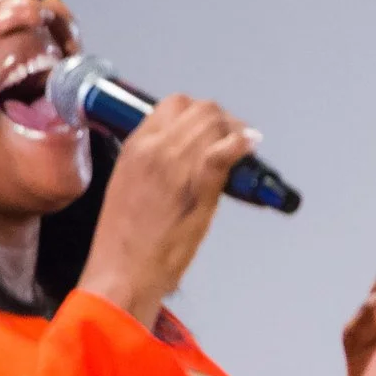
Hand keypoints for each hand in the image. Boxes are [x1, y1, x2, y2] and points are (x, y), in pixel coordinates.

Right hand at [78, 96, 254, 327]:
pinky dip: (242, 144)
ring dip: (236, 131)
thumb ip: (155, 165)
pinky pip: (224, 149)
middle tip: (237, 138)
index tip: (214, 129)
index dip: (199, 113)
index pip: (173, 105)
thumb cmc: (126, 240)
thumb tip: (186, 160)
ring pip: (214, 122)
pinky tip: (251, 148)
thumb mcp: (131, 187)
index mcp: (135, 146)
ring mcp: (175, 162)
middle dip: (223, 119)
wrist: (124, 270)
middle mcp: (154, 147)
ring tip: (245, 148)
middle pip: (200, 108)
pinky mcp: (197, 183)